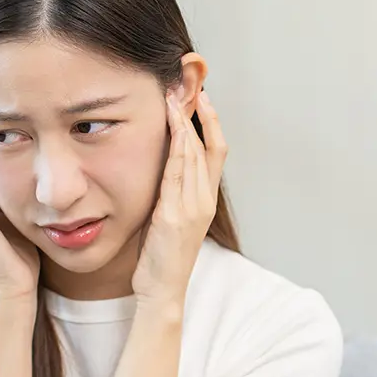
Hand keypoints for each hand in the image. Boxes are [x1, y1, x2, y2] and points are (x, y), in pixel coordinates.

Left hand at [131, 89, 227, 312]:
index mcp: (204, 201)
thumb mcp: (169, 218)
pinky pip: (178, 174)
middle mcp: (204, 201)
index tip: (202, 98)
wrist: (162, 291)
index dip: (211, 123)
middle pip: (208, 147)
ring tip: (174, 97)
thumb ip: (170, 193)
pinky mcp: (176, 216)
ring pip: (194, 155)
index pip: (216, 152)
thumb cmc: (161, 257)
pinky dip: (177, 147)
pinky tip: (172, 128)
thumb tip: (160, 166)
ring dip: (184, 123)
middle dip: (199, 114)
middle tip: (188, 85)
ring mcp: (192, 208)